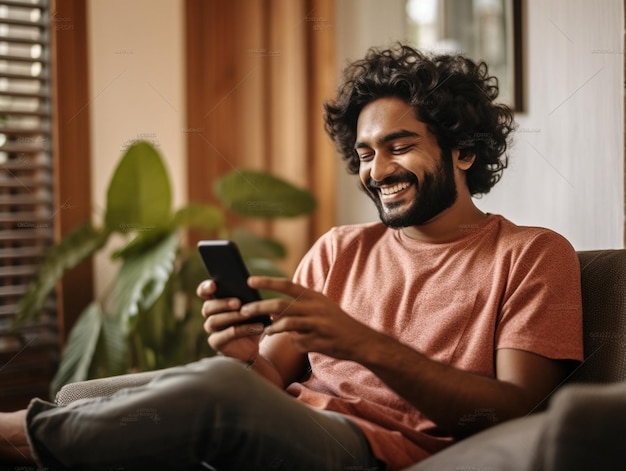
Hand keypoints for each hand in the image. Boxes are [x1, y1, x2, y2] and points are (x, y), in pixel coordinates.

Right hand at [196, 279, 265, 361]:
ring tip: (247, 315)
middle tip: (238, 303)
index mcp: (215, 301)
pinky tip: (256, 327)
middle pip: (207, 307)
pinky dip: (242, 330)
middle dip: (222, 303)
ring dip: (232, 317)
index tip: (213, 285)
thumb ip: (246, 296)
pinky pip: (225, 335)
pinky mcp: (216, 343)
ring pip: (213, 321)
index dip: (205, 288)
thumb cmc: (252, 320)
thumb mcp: (251, 306)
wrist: (255, 344)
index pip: (203, 292)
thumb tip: (248, 287)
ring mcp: (211, 330)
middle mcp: (210, 315)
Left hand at [241, 276, 378, 360]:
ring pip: (286, 324)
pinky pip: (298, 343)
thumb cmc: (335, 324)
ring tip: (266, 332)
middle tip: (243, 311)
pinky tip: (300, 344)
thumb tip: (272, 313)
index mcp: (314, 296)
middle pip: (280, 305)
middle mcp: (315, 307)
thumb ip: (298, 308)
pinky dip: (295, 344)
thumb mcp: (319, 308)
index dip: (267, 282)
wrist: (360, 341)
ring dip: (273, 329)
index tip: (249, 280)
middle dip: (259, 308)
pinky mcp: (320, 341)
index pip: (286, 285)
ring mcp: (318, 324)